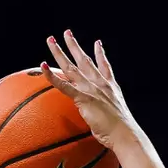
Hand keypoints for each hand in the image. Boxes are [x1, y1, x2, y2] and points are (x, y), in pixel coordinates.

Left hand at [42, 30, 135, 149]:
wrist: (124, 134)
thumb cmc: (120, 131)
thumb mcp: (115, 115)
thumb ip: (106, 111)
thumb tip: (101, 118)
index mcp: (110, 87)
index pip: (104, 66)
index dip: (100, 54)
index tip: (97, 43)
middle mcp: (100, 84)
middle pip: (84, 60)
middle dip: (74, 46)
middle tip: (66, 33)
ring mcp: (91, 89)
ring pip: (71, 67)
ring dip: (60, 52)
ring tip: (51, 40)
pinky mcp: (83, 98)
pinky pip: (64, 85)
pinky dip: (52, 76)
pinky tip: (43, 66)